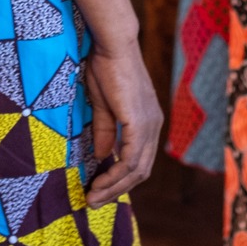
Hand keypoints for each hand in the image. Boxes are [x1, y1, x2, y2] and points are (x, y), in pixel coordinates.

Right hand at [83, 42, 163, 204]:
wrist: (113, 44)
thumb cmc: (106, 67)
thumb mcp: (103, 104)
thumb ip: (106, 130)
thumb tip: (104, 157)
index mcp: (147, 120)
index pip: (140, 159)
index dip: (120, 178)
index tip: (99, 189)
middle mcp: (153, 124)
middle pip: (141, 170)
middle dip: (117, 189)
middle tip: (94, 201)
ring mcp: (149, 124)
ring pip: (137, 169)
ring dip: (115, 187)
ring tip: (93, 197)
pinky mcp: (139, 122)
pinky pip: (131, 158)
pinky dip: (116, 174)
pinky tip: (100, 182)